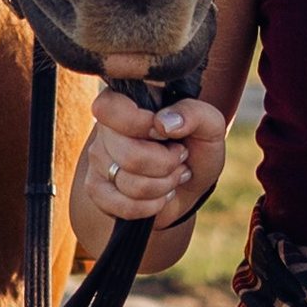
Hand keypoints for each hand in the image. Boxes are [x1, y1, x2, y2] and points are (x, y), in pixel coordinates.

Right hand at [71, 76, 228, 247]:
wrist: (189, 184)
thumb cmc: (195, 147)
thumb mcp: (209, 126)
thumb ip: (194, 114)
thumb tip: (164, 123)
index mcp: (124, 101)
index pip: (110, 109)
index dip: (142, 125)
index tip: (166, 132)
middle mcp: (104, 129)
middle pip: (129, 156)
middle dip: (166, 164)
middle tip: (179, 157)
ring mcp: (97, 160)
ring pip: (129, 184)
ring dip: (163, 185)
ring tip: (172, 176)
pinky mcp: (97, 190)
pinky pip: (122, 206)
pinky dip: (150, 206)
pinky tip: (159, 196)